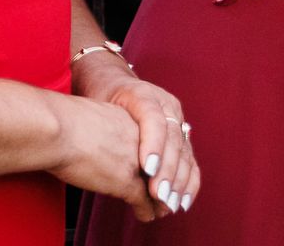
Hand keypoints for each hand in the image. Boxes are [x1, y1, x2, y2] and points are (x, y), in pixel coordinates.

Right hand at [45, 94, 163, 222]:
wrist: (53, 127)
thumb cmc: (56, 118)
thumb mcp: (86, 114)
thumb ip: (95, 124)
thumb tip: (83, 132)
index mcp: (129, 120)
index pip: (154, 142)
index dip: (159, 158)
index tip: (157, 167)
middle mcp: (140, 140)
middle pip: (163, 164)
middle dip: (167, 180)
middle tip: (169, 192)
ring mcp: (136, 162)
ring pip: (159, 186)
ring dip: (162, 200)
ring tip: (162, 208)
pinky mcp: (127, 183)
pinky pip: (145, 202)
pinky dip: (147, 211)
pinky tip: (145, 216)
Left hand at [80, 61, 199, 217]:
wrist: (109, 81)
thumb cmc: (98, 97)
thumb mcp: (96, 105)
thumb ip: (104, 126)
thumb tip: (100, 159)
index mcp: (143, 94)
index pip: (153, 119)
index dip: (153, 145)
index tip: (148, 169)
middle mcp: (165, 104)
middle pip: (172, 139)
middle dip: (168, 171)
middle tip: (160, 196)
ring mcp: (177, 118)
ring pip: (184, 151)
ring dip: (180, 181)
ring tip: (171, 203)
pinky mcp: (182, 132)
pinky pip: (189, 158)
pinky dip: (188, 180)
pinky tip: (183, 200)